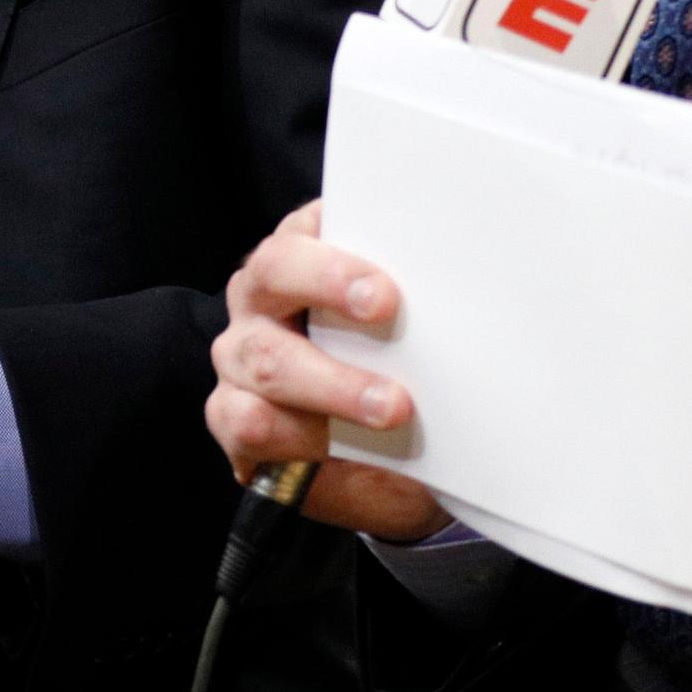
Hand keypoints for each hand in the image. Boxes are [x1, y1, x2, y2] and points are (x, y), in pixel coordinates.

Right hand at [206, 201, 450, 541]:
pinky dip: (299, 437)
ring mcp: (238, 357)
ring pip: (267, 359)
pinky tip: (338, 447)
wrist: (376, 459)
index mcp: (297, 259)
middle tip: (387, 310)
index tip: (385, 284)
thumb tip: (460, 294)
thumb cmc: (387, 372)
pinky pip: (250, 423)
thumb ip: (409, 305)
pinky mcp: (231, 415)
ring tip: (391, 407)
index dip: (336, 254)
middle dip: (331, 287)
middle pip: (273, 273)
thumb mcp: (402, 333)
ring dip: (332, 384)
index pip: (301, 232)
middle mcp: (258, 299)